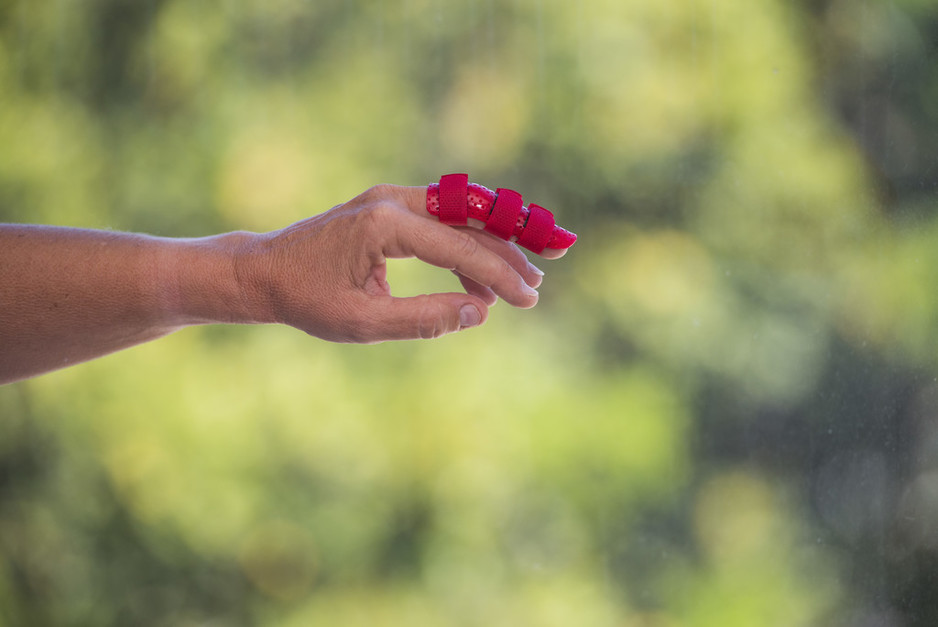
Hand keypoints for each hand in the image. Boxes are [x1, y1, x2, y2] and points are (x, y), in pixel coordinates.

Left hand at [234, 184, 552, 341]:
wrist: (263, 272)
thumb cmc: (306, 300)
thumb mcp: (364, 322)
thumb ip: (424, 318)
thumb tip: (479, 313)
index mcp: (385, 223)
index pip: (460, 247)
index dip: (501, 275)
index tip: (530, 299)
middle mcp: (392, 200)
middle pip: (470, 220)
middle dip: (510, 251)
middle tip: (541, 281)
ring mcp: (391, 198)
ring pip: (461, 216)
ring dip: (492, 246)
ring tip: (520, 284)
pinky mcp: (389, 208)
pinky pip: (441, 220)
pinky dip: (465, 246)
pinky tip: (477, 283)